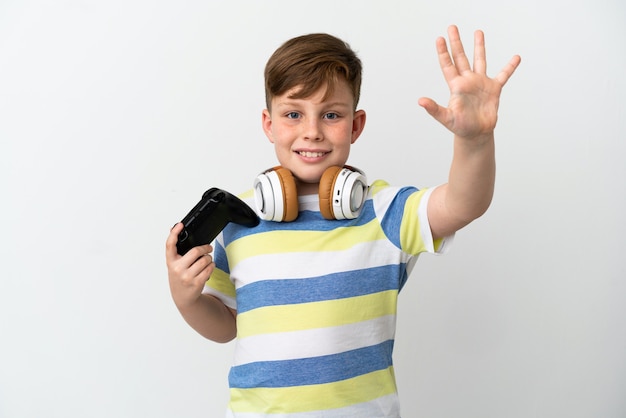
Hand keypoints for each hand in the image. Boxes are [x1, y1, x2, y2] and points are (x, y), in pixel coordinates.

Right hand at [165, 223, 214, 309]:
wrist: (183, 297)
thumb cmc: (179, 278)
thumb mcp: (174, 264)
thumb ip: (175, 250)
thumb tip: (173, 228)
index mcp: (170, 261)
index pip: (170, 245)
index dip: (174, 233)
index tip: (180, 225)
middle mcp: (177, 269)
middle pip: (195, 251)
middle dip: (205, 248)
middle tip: (208, 248)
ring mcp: (187, 276)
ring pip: (205, 260)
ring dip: (209, 258)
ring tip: (207, 261)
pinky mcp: (197, 282)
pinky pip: (209, 268)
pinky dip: (211, 266)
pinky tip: (208, 268)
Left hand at [419, 25, 520, 139]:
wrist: (476, 134)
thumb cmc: (460, 127)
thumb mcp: (446, 118)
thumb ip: (434, 109)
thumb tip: (420, 101)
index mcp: (456, 86)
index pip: (448, 65)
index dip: (444, 52)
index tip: (440, 38)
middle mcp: (467, 81)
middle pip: (461, 57)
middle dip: (457, 42)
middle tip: (452, 27)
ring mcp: (480, 84)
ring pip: (480, 60)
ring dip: (479, 47)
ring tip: (478, 32)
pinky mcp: (494, 89)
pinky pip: (503, 75)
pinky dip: (510, 67)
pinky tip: (516, 57)